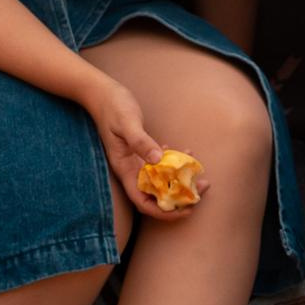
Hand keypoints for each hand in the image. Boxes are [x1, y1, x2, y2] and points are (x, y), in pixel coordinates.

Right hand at [77, 72, 194, 220]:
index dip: (163, 211)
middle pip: (155, 195)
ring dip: (180, 180)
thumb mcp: (127, 123)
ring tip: (201, 174)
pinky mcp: (141, 151)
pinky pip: (160, 164)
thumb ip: (140, 141)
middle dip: (179, 197)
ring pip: (161, 180)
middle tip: (202, 188)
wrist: (102, 94)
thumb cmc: (112, 106)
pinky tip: (186, 153)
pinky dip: (174, 162)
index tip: (185, 209)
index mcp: (124, 169)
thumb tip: (157, 160)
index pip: (143, 202)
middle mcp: (130, 170)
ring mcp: (136, 161)